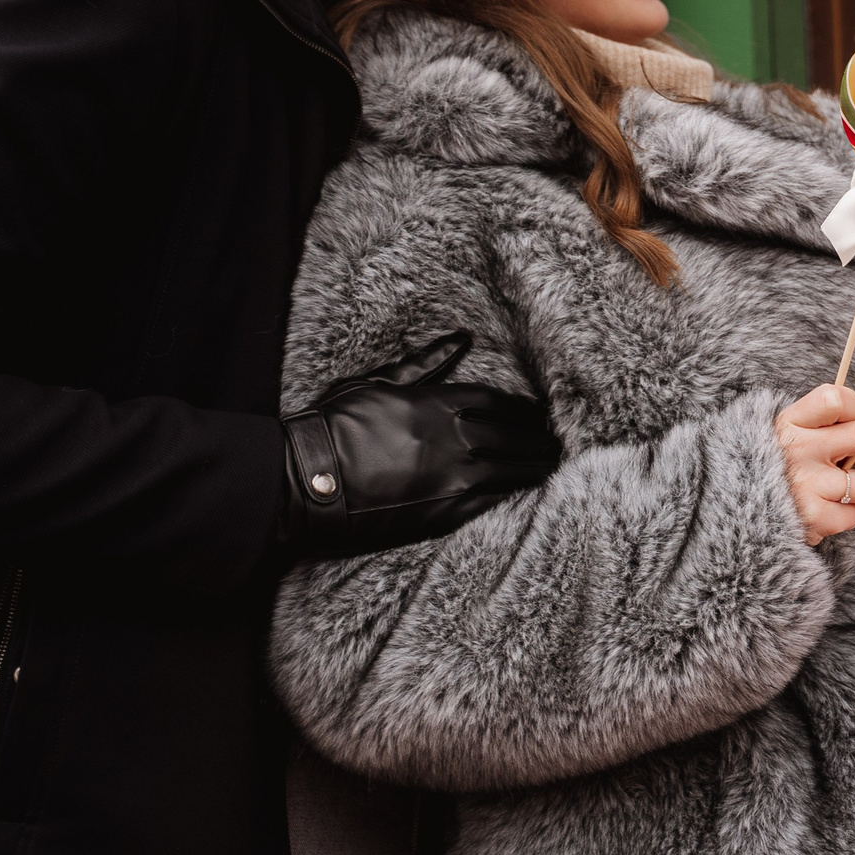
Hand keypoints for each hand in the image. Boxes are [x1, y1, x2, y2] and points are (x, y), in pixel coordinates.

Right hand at [278, 331, 564, 558]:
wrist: (300, 483)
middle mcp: (450, 440)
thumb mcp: (375, 384)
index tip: (536, 411)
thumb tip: (460, 339)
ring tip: (551, 463)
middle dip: (536, 436)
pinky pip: (491, 502)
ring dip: (535, 465)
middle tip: (554, 438)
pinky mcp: (441, 515)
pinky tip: (526, 490)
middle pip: (510, 435)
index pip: (495, 402)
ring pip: (509, 469)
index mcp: (434, 404)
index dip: (520, 407)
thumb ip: (423, 365)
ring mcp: (448, 479)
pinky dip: (513, 494)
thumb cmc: (330, 428)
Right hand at [776, 385, 854, 544]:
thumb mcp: (792, 435)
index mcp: (791, 422)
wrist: (735, 513)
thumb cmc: (773, 468)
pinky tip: (824, 512)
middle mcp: (797, 449)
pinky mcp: (811, 517)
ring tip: (835, 491)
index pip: (837, 399)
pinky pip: (854, 515)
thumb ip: (832, 424)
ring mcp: (805, 484)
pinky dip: (846, 516)